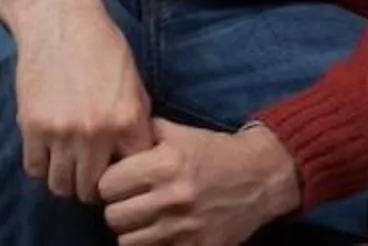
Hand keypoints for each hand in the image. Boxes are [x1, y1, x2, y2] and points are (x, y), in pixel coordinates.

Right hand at [0, 0, 153, 202]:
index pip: (130, 173)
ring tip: (67, 163)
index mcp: (127, 120)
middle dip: (91, 184)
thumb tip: (136, 159)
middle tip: (87, 171)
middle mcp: (96, 132)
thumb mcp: (132, 82)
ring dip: (64, 178)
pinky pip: (34, 169)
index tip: (115, 170)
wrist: (60, 19)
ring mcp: (61, 132)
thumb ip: (135, 122)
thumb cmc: (101, 46)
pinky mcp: (31, 127)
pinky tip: (47, 149)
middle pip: (91, 188)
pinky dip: (41, 164)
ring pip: (61, 185)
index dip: (123, 175)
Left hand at [100, 119, 300, 243]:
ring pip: (127, 242)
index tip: (122, 181)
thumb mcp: (179, 133)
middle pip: (113, 217)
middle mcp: (173, 197)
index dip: (111, 182)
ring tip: (146, 218)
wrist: (260, 176)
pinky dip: (153, 244)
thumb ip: (142, 134)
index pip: (107, 185)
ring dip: (133, 230)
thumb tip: (110, 142)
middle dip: (118, 207)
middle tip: (132, 201)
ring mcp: (185, 228)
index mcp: (166, 164)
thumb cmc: (215, 151)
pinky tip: (162, 231)